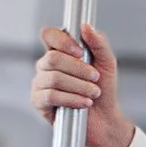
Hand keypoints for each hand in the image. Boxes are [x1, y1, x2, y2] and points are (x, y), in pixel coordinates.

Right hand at [30, 22, 133, 146]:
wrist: (105, 120)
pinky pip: (50, 95)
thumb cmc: (103, 91)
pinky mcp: (38, 102)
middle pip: (53, 58)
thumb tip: (86, 26)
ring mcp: (40, 83)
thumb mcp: (107, 64)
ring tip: (93, 93)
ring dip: (79, 86)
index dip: (62, 40)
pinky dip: (71, 99)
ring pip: (53, 78)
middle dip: (79, 69)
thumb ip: (98, 44)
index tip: (81, 52)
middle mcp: (46, 65)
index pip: (49, 35)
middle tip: (95, 79)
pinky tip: (84, 103)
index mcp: (59, 52)